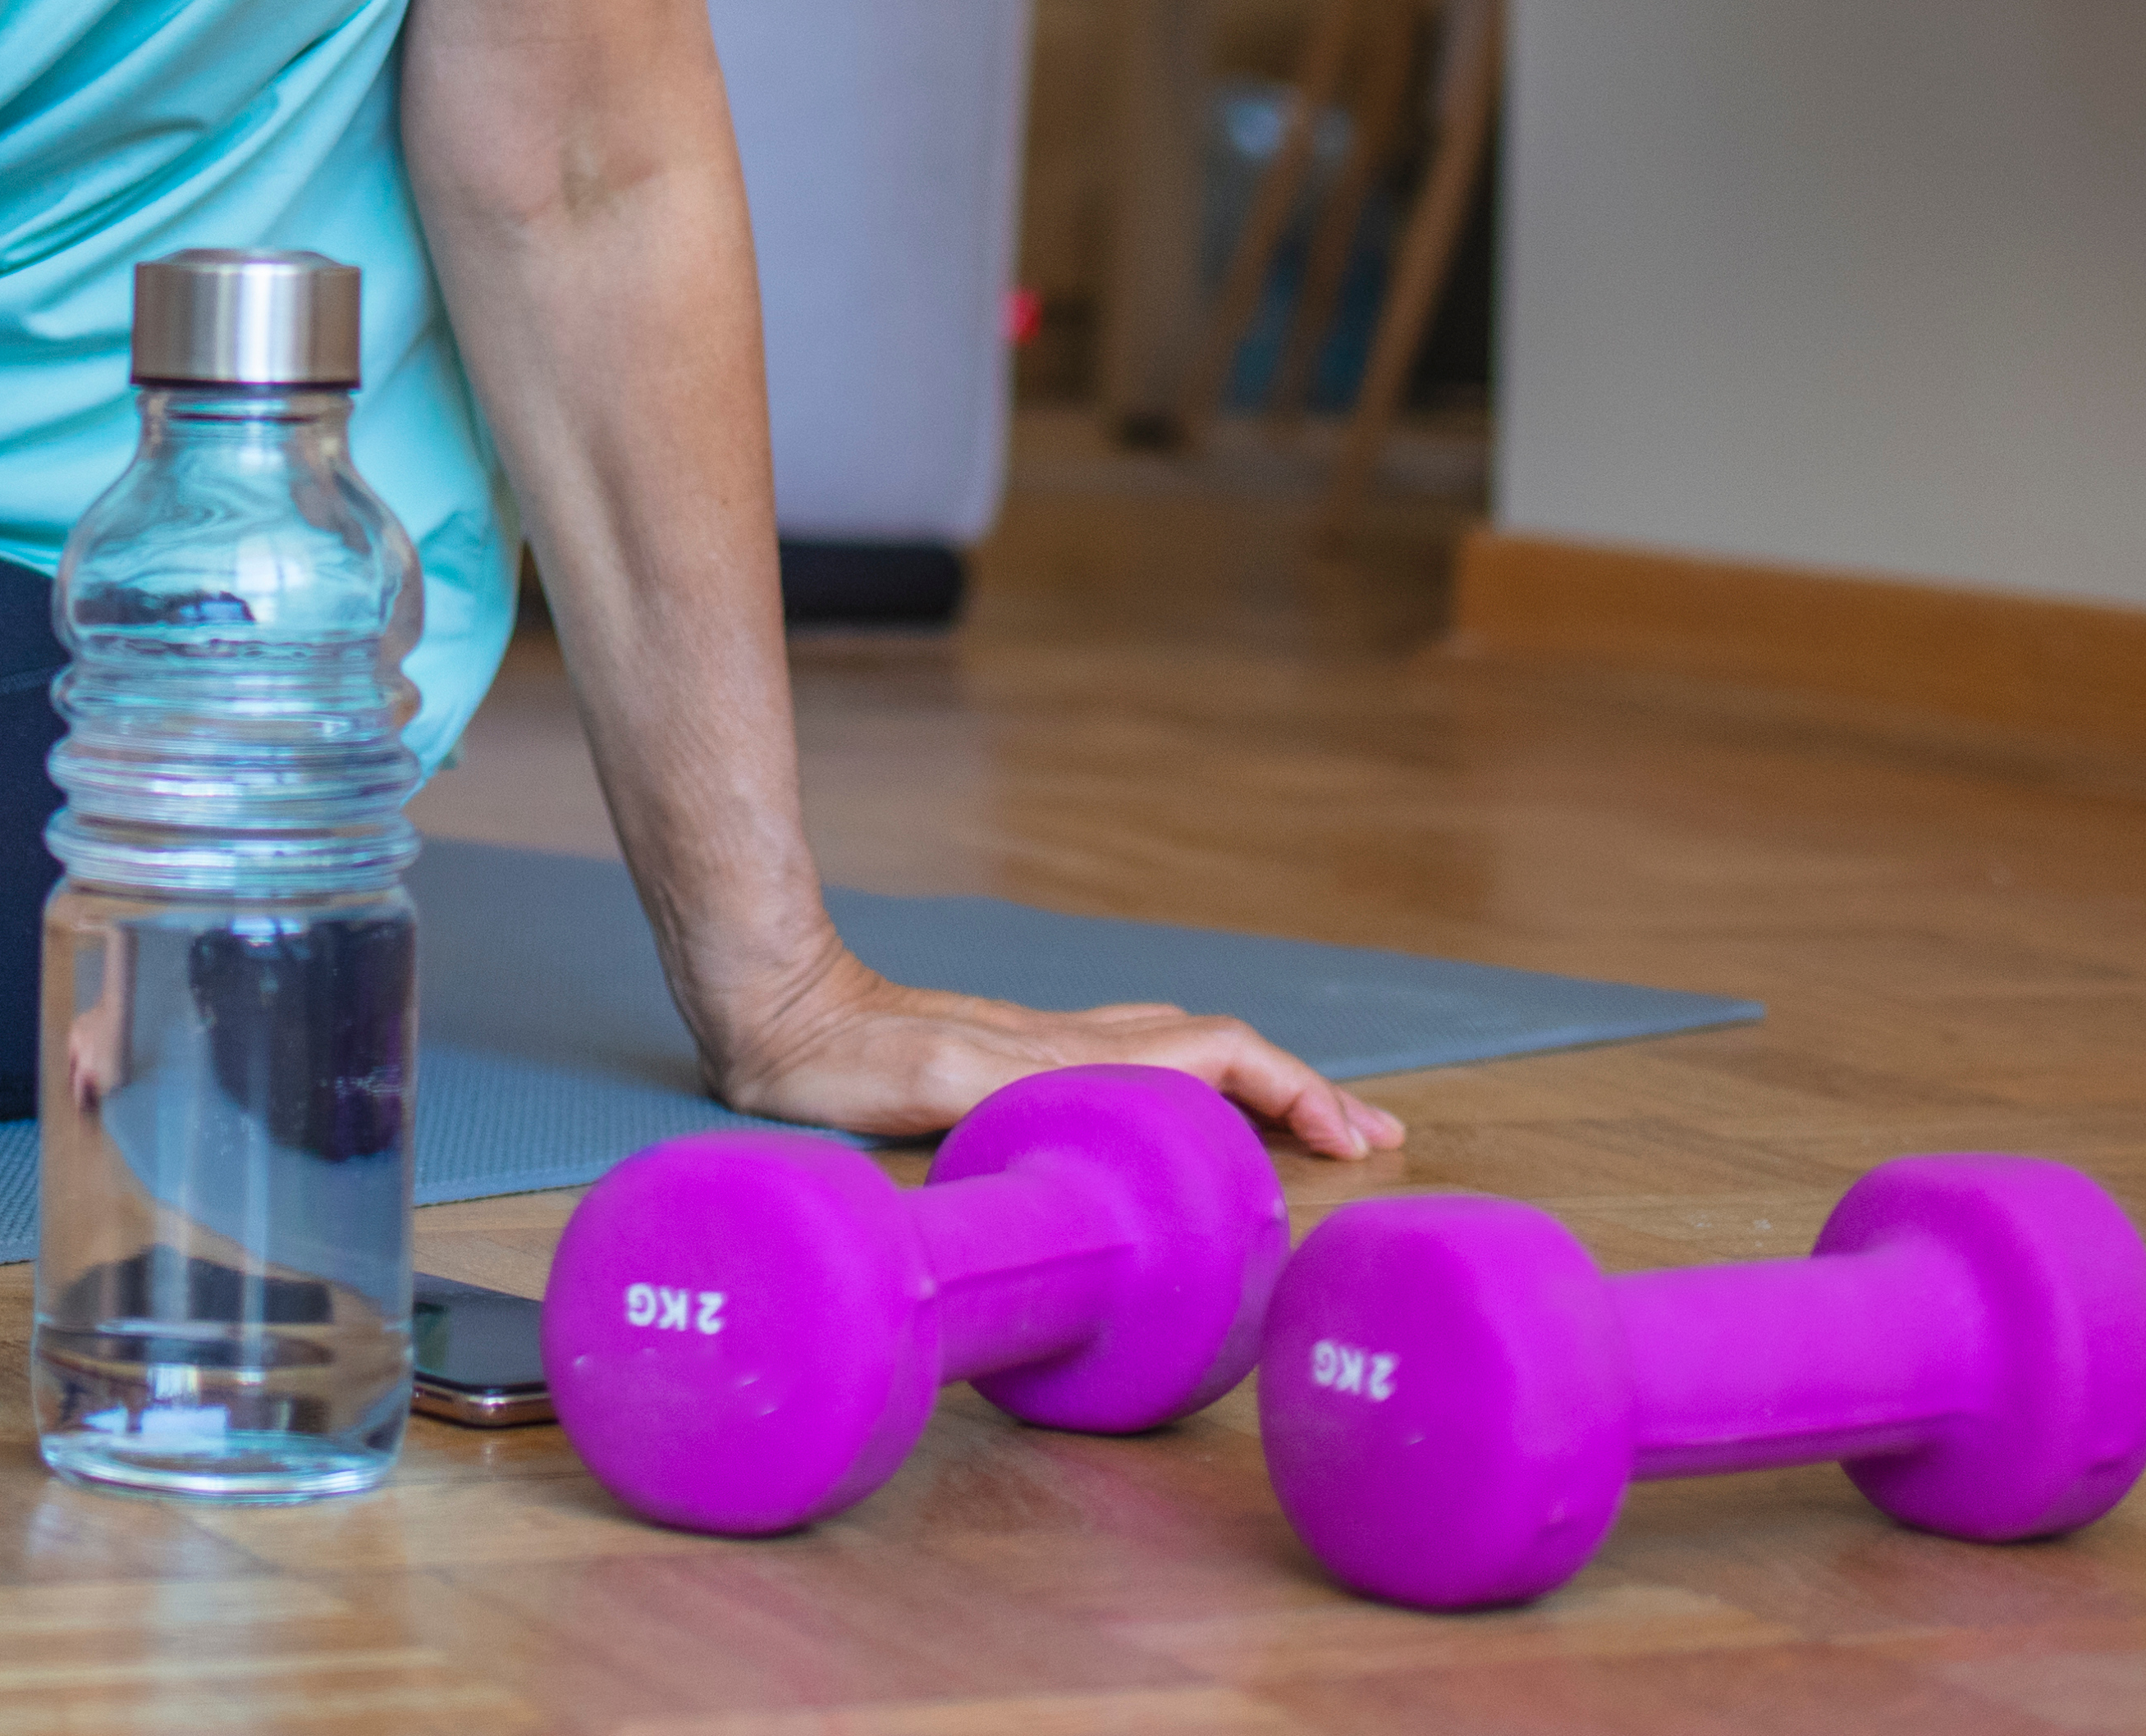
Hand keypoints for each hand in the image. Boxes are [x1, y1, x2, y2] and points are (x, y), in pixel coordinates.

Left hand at [702, 944, 1402, 1162]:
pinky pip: (1143, 1061)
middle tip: (1374, 1140)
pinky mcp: (1016, 1059)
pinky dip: (1204, 1083)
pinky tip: (1205, 1110)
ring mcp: (1046, 1048)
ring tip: (1321, 1128)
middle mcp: (1071, 1046)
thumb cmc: (831, 1058)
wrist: (771, 1002)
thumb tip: (1069, 1143)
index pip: (1216, 1054)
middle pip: (1222, 1050)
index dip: (1291, 1090)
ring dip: (1262, 1087)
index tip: (1353, 1138)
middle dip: (1305, 1091)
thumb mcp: (920, 1082)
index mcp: (1067, 1057)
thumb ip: (990, 1096)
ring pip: (1187, 1051)